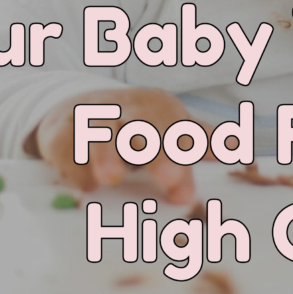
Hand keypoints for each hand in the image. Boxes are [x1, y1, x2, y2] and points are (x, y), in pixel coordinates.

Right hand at [31, 87, 210, 202]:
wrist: (77, 110)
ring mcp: (94, 120)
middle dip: (157, 150)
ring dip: (108, 152)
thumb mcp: (168, 132)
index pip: (180, 128)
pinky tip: (82, 184)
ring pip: (103, 132)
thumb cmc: (134, 128)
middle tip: (168, 178)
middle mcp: (129, 111)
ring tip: (112, 177)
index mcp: (162, 110)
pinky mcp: (62, 133)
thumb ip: (198, 146)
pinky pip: (66, 145)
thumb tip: (230, 159)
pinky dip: (73, 163)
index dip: (193, 147)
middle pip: (146, 126)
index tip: (204, 172)